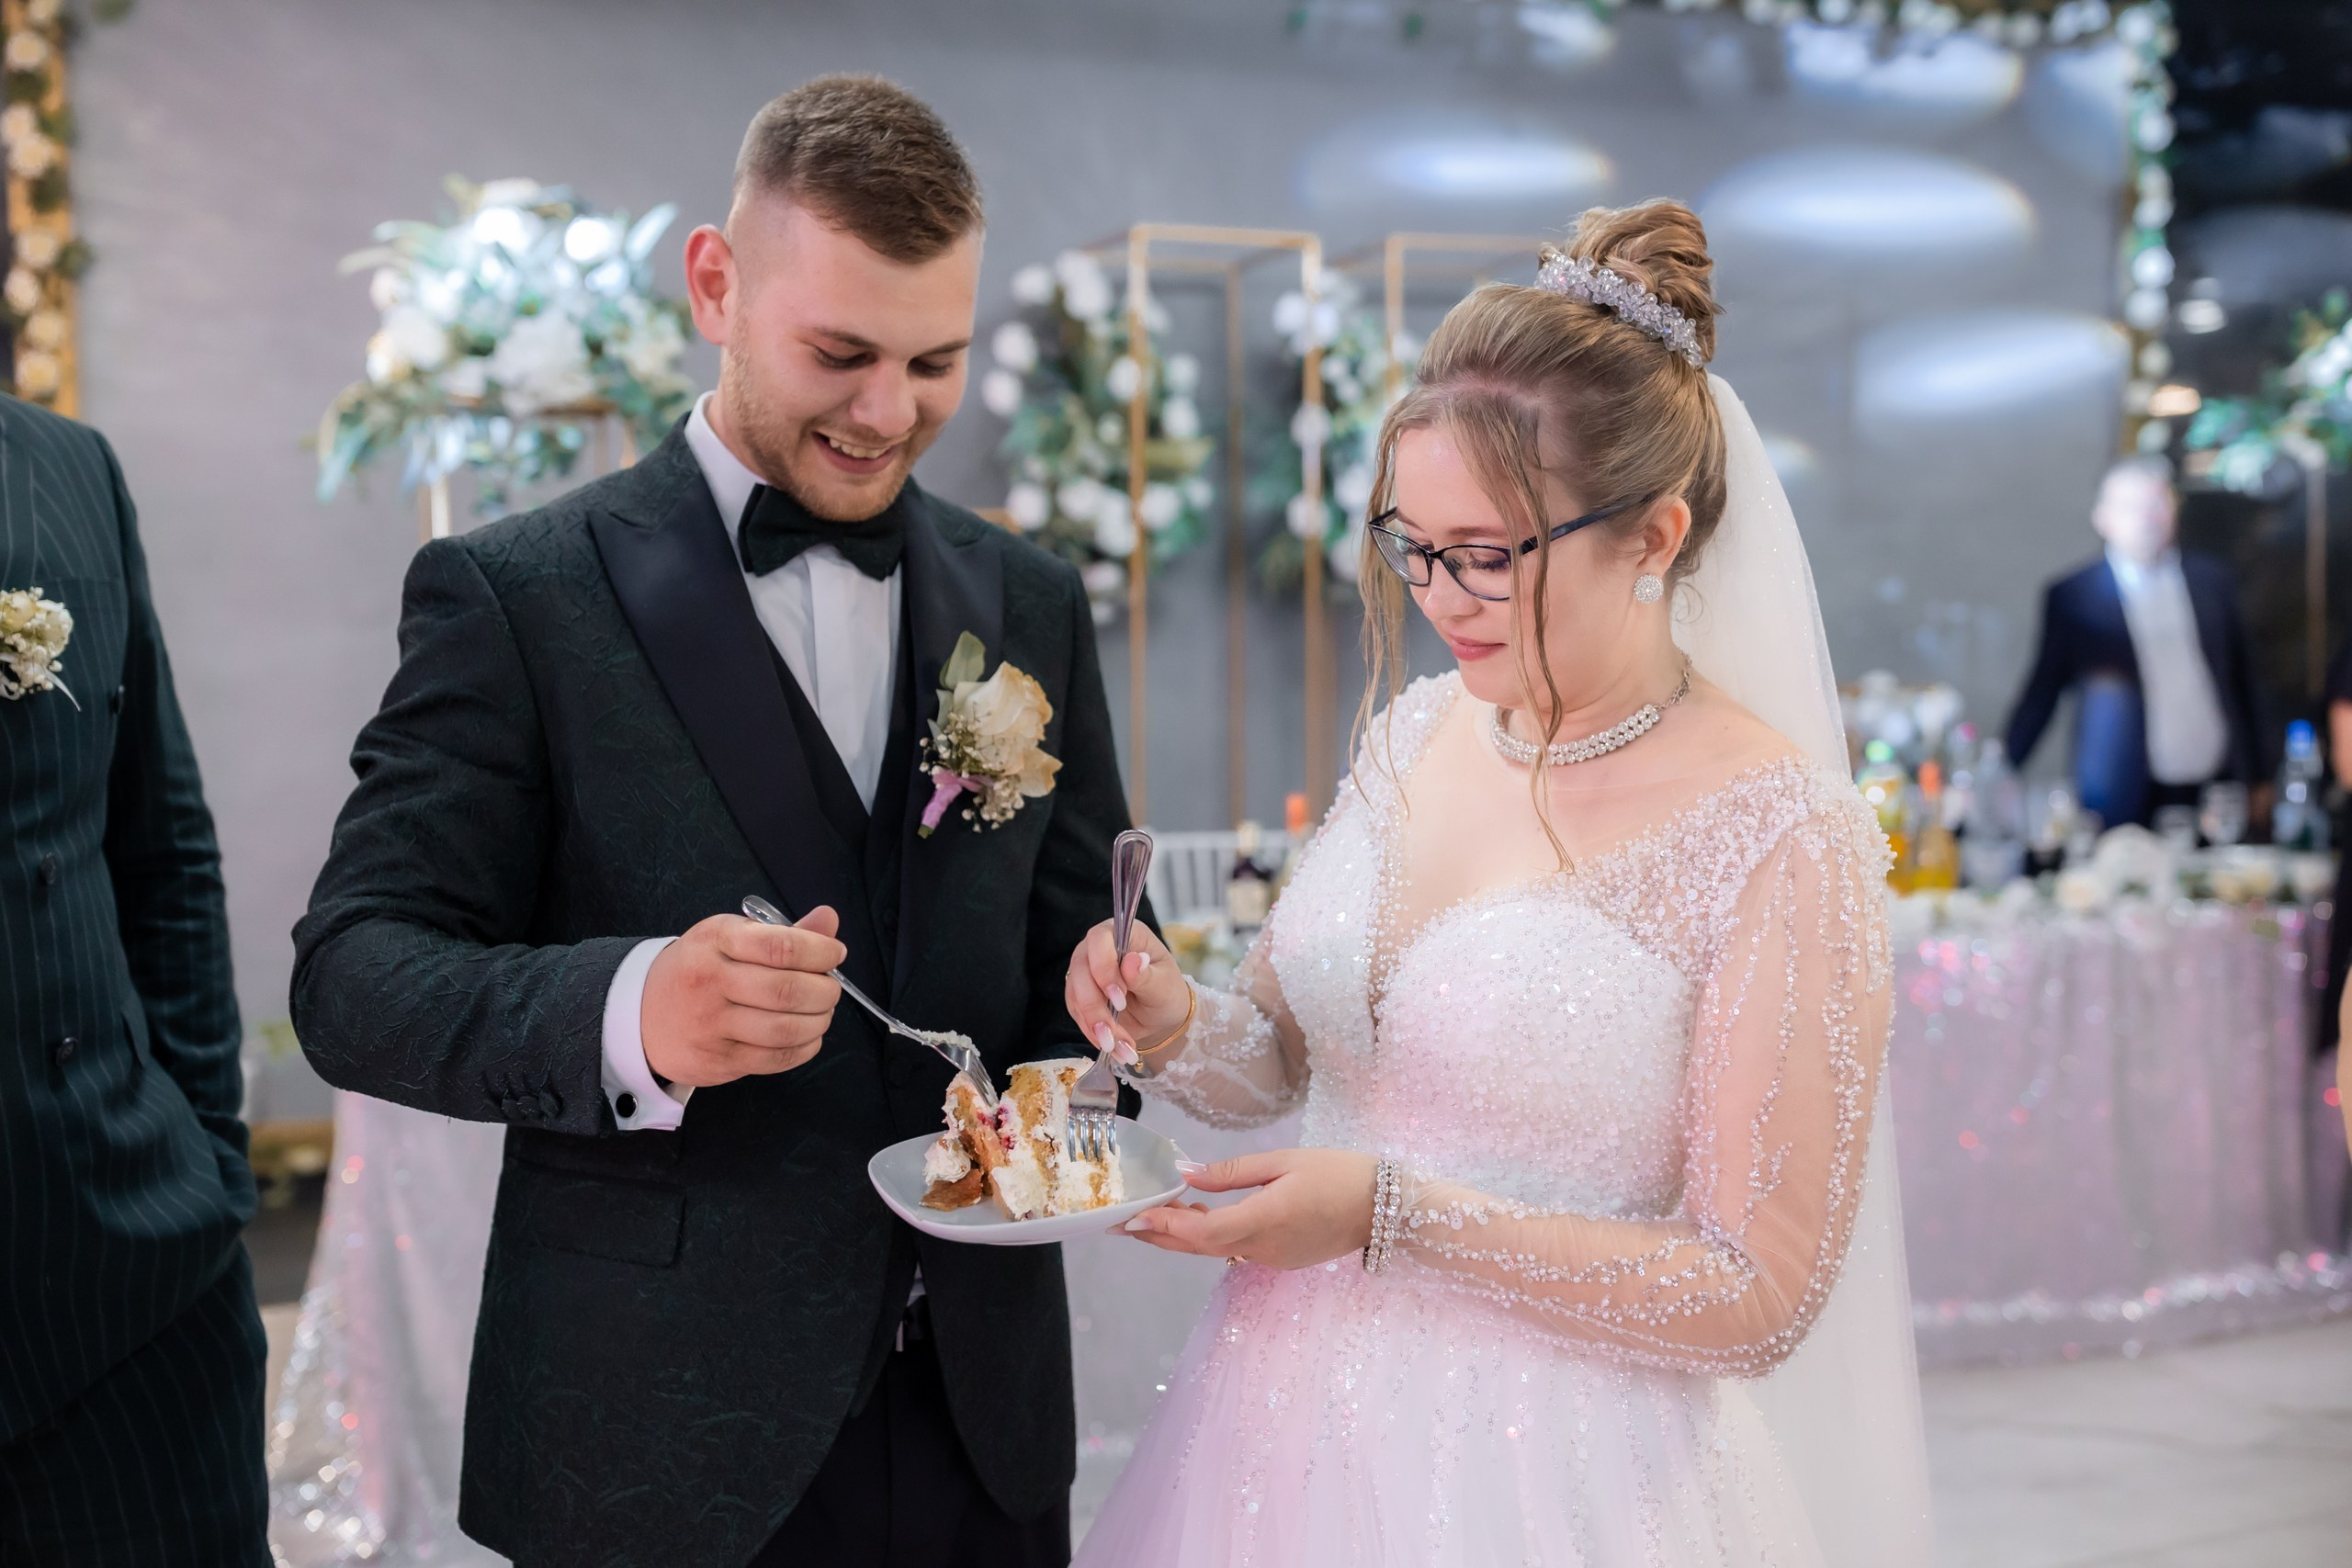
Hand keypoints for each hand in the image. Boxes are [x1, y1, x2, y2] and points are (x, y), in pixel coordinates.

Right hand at [641, 906, 845, 1088]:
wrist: (639, 1014)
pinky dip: (805, 1047)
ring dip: (819, 1021)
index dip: (821, 952)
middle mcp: (710, 981)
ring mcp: (711, 1025)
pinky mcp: (717, 1061)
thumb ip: (784, 934)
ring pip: (784, 1029)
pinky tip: (808, 1035)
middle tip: (831, 989)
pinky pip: (775, 1059)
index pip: (780, 946)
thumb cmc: (698, 970)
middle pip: (787, 991)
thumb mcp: (731, 938)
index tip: (835, 954)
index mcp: (716, 940)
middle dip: (825, 991)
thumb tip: (829, 920)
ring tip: (822, 1013)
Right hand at [1064, 918, 1185, 1065]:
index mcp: (1125, 934)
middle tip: (1112, 1032)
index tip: (1120, 998)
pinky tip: (1111, 1047)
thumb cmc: (1167, 992)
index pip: (1100, 939)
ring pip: (1075, 995)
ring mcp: (1086, 970)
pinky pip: (1077, 1013)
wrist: (1160, 1016)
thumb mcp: (1164, 986)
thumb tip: (1133, 961)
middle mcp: (1099, 948)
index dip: (1103, 968)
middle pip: (1081, 970)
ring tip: (1116, 1047)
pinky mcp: (1079, 994)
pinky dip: (1093, 1032)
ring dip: (1094, 1025)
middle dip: (1094, 1006)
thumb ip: (1146, 975)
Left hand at [1117, 1149, 1377, 1270]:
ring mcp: (1273, 1258)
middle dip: (1160, 1236)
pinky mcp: (1282, 1259)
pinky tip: (1199, 1216)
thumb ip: (1232, 1172)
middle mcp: (1264, 1247)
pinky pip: (1237, 1249)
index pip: (1201, 1228)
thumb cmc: (1340, 1173)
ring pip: (1216, 1250)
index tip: (1132, 1217)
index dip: (1164, 1224)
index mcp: (1264, 1219)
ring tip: (1154, 1215)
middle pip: (1200, 1246)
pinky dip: (1211, 1236)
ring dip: (1184, 1236)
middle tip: (1124, 1223)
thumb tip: (1186, 1173)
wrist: (1387, 1208)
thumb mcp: (1284, 1161)